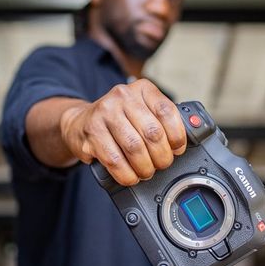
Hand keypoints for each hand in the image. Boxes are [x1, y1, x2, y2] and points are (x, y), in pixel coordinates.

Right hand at [59, 79, 187, 185]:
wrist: (81, 122)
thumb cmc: (119, 120)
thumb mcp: (142, 110)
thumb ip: (161, 121)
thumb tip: (183, 143)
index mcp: (142, 88)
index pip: (167, 111)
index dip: (177, 136)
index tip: (177, 149)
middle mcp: (123, 95)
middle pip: (152, 132)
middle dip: (162, 156)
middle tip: (162, 165)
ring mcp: (105, 112)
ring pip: (134, 147)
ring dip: (145, 167)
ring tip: (146, 172)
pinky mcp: (91, 131)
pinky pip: (114, 159)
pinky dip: (126, 174)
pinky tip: (130, 177)